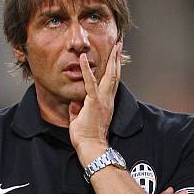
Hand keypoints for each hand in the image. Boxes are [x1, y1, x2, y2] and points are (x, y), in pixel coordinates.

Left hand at [69, 41, 121, 155]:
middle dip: (117, 59)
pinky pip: (89, 82)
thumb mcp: (81, 121)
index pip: (111, 83)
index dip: (114, 70)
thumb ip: (78, 111)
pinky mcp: (94, 103)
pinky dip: (85, 70)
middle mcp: (108, 100)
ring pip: (109, 76)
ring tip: (114, 47)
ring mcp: (102, 101)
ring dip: (111, 60)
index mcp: (106, 104)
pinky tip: (82, 59)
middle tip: (119, 46)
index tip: (116, 59)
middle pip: (115, 75)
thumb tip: (74, 103)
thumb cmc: (86, 138)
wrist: (92, 147)